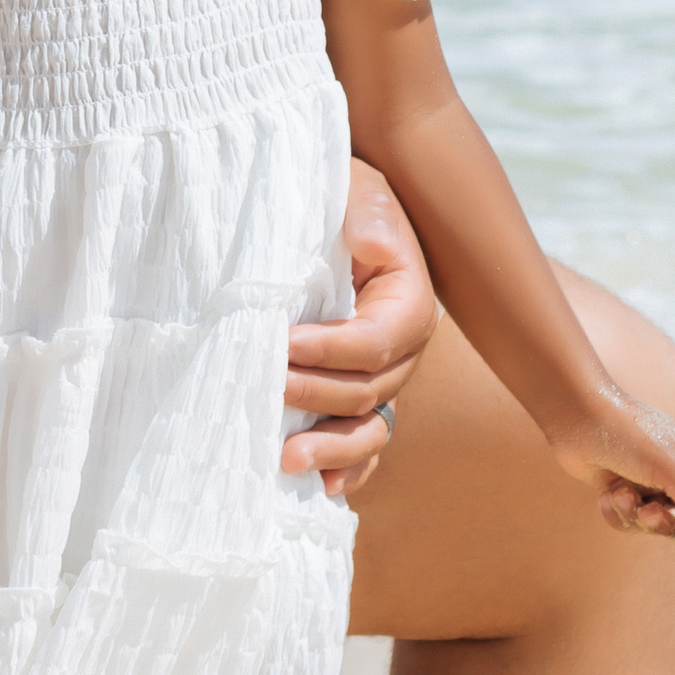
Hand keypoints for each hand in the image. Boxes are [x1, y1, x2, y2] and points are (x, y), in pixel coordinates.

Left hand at [281, 161, 436, 487]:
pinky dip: (350, 466)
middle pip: (369, 389)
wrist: (328, 205)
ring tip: (287, 461)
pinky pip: (366, 439)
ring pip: (371, 425)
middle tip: (265, 388)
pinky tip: (324, 487)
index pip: (376, 340)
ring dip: (332, 449)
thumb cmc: (338, 192)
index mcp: (409, 299)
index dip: (331, 348)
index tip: (282, 342)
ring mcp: (384, 375)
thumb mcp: (354, 187)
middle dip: (316, 394)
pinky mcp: (359, 390)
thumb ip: (365, 214)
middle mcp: (404, 346)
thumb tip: (370, 247)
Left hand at [546, 380, 674, 542]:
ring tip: (618, 494)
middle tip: (647, 512)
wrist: (576, 415)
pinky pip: (627, 521)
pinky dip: (616, 513)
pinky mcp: (619, 490)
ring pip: (652, 523)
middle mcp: (673, 472)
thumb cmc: (627, 434)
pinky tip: (605, 495)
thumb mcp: (669, 465)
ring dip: (634, 515)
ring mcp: (645, 482)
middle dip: (663, 522)